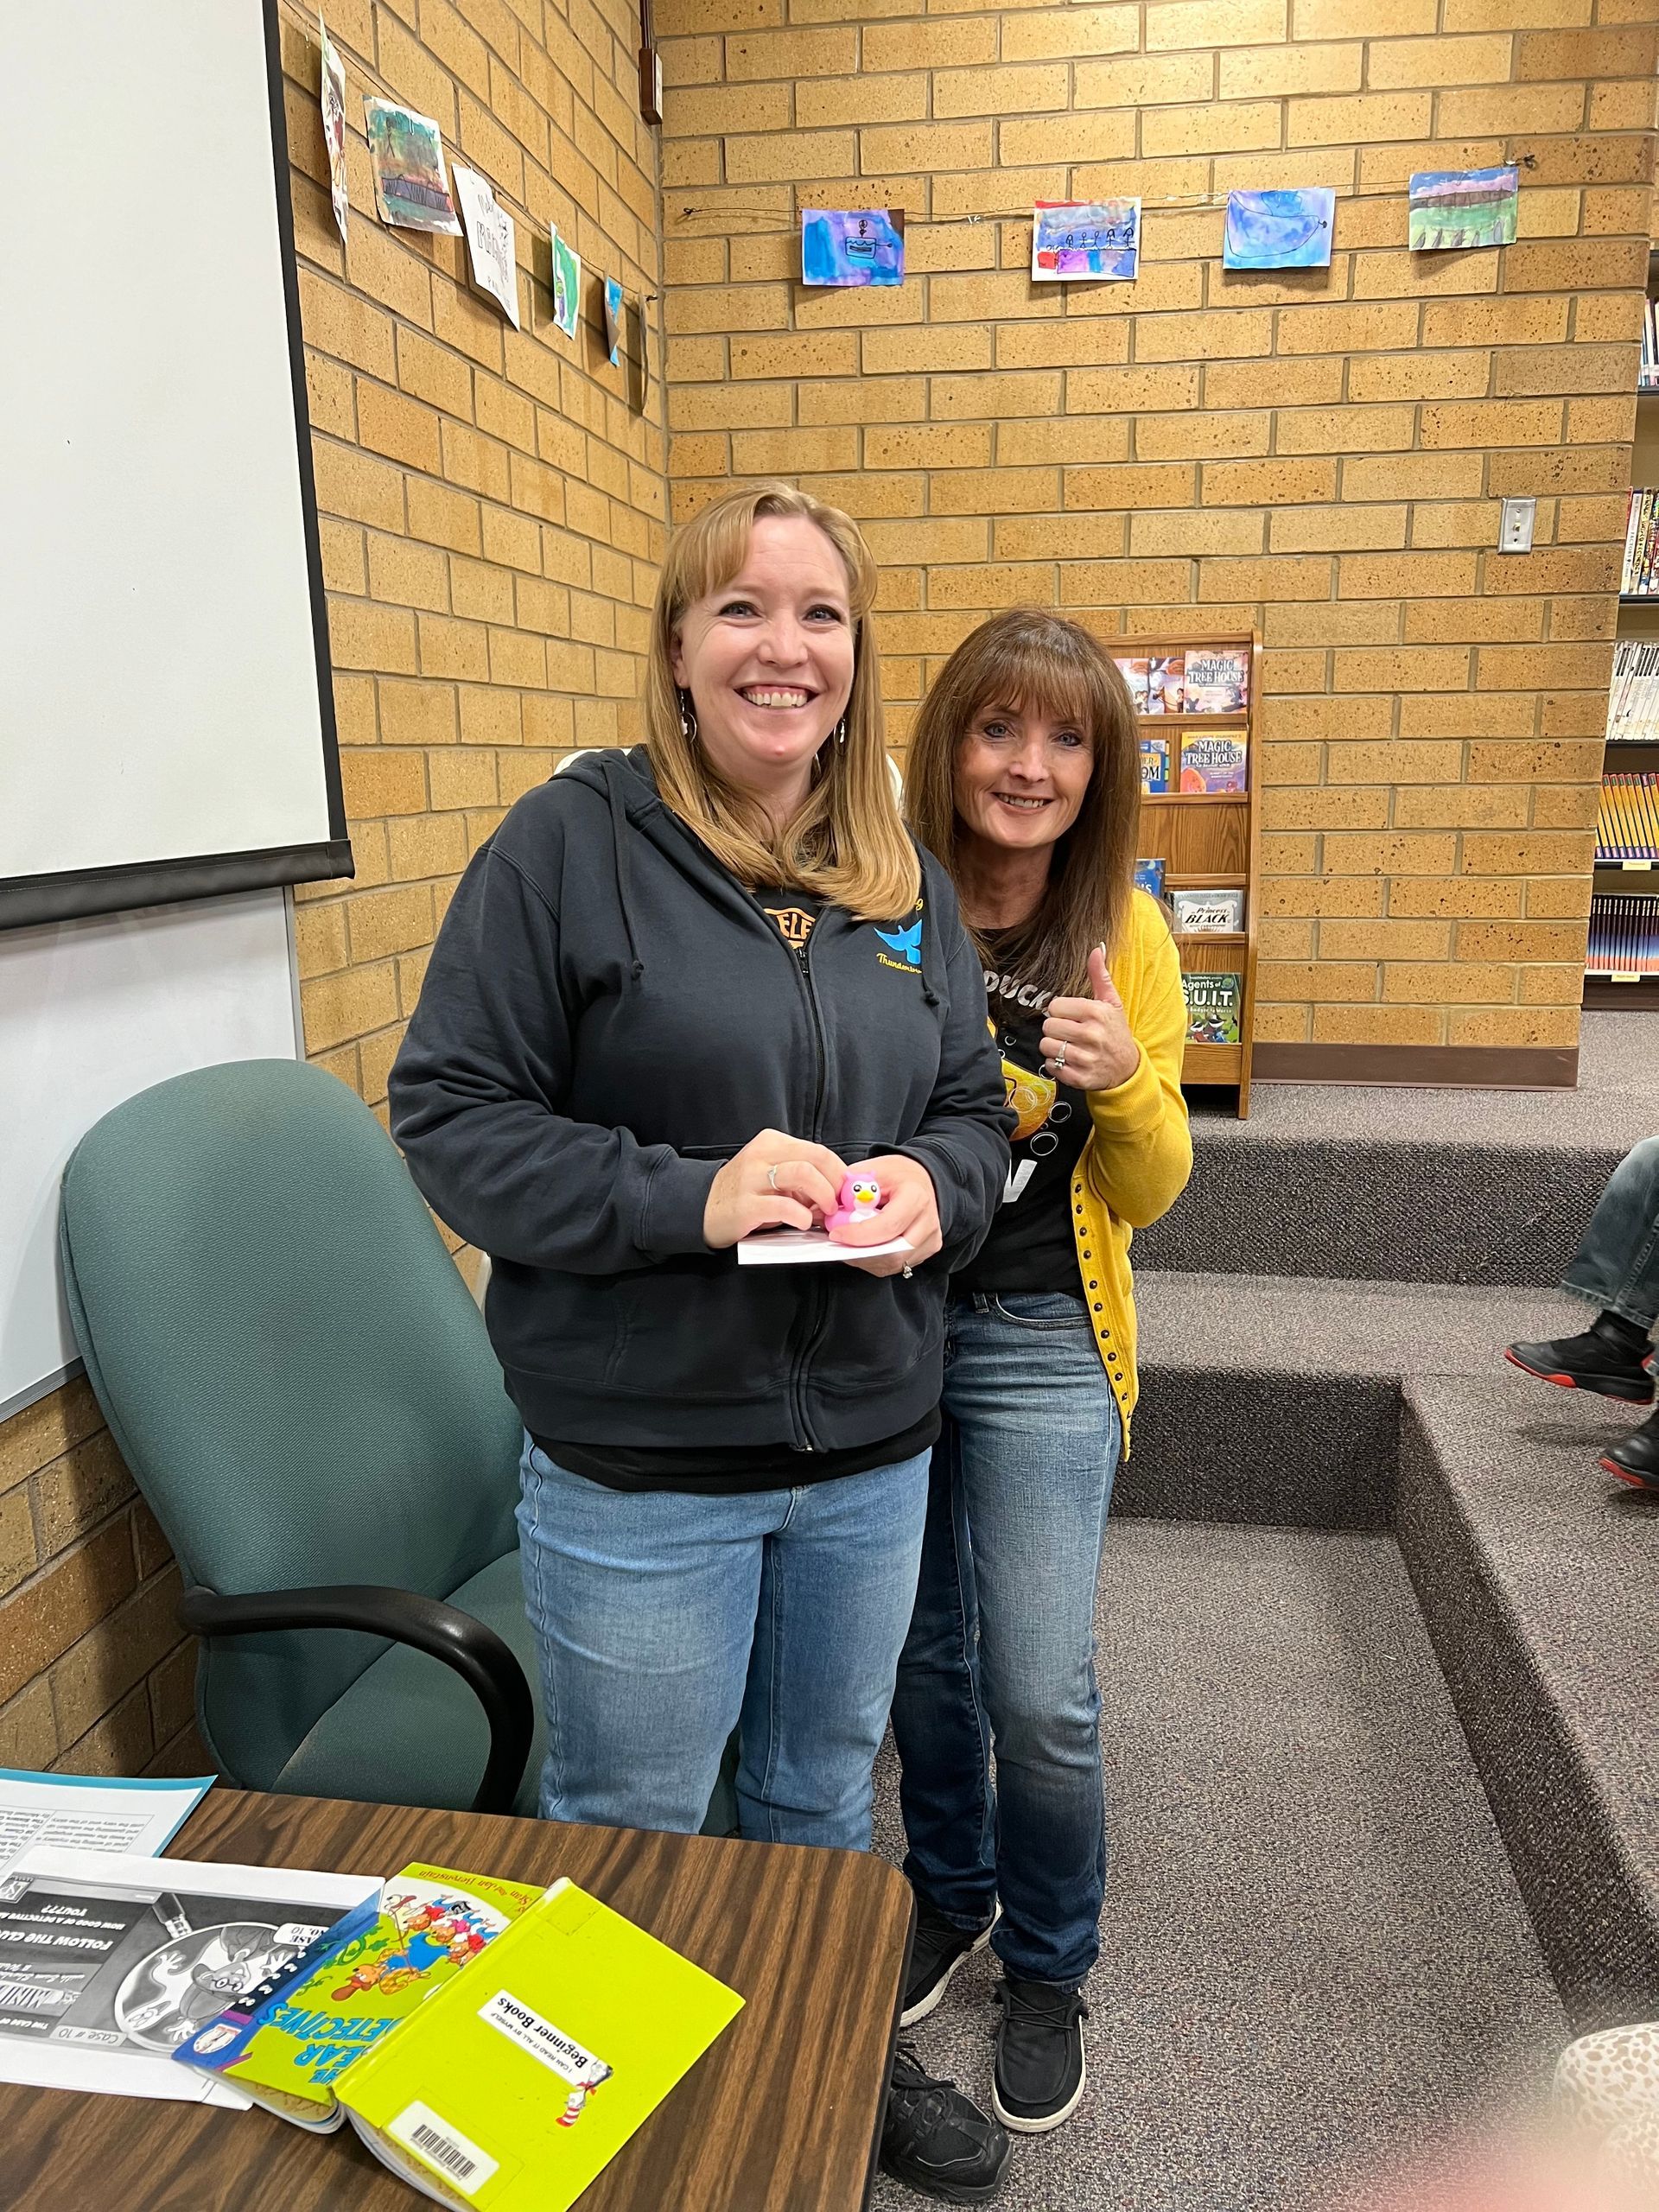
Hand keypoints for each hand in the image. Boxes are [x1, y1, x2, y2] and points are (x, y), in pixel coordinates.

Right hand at [704, 1128, 847, 1249]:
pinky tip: (803, 1222)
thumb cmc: (744, 1193)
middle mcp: (761, 1155)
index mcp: (771, 1143)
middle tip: (838, 1203)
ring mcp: (752, 1179)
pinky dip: (802, 1215)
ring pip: (803, 1174)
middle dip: (835, 1182)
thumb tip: (836, 1193)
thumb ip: (802, 1178)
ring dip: (823, 1195)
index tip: (845, 1190)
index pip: (818, 1150)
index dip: (839, 1171)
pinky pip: (784, 1206)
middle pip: (816, 1158)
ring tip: (824, 1212)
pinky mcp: (746, 1205)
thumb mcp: (773, 1176)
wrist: (703, 1208)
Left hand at [829, 1153, 941, 1276]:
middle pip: (891, 1252)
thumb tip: (818, 1210)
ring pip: (891, 1263)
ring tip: (846, 1243)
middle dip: (858, 1250)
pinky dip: (873, 1259)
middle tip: (836, 1242)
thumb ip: (847, 1190)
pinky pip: (895, 1265)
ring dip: (863, 1257)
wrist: (922, 1181)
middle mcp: (927, 1223)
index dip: (858, 1234)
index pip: (887, 1226)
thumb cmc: (898, 1175)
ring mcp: (929, 1241)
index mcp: (916, 1198)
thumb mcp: (872, 1171)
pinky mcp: (924, 1252)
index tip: (835, 1233)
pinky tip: (860, 1247)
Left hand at [1041, 946, 1139, 1092]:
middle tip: (1069, 1033)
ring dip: (1053, 1048)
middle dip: (1055, 1029)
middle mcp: (1092, 1035)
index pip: (1054, 1006)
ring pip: (1046, 1046)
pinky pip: (1050, 1066)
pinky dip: (1056, 1065)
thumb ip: (1100, 976)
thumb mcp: (1112, 1003)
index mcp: (1096, 1012)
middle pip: (1048, 1026)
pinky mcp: (1080, 1077)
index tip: (1071, 1017)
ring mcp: (1086, 1058)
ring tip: (1069, 1046)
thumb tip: (1096, 949)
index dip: (1060, 1012)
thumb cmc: (1116, 1032)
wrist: (1127, 1068)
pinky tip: (1070, 1061)